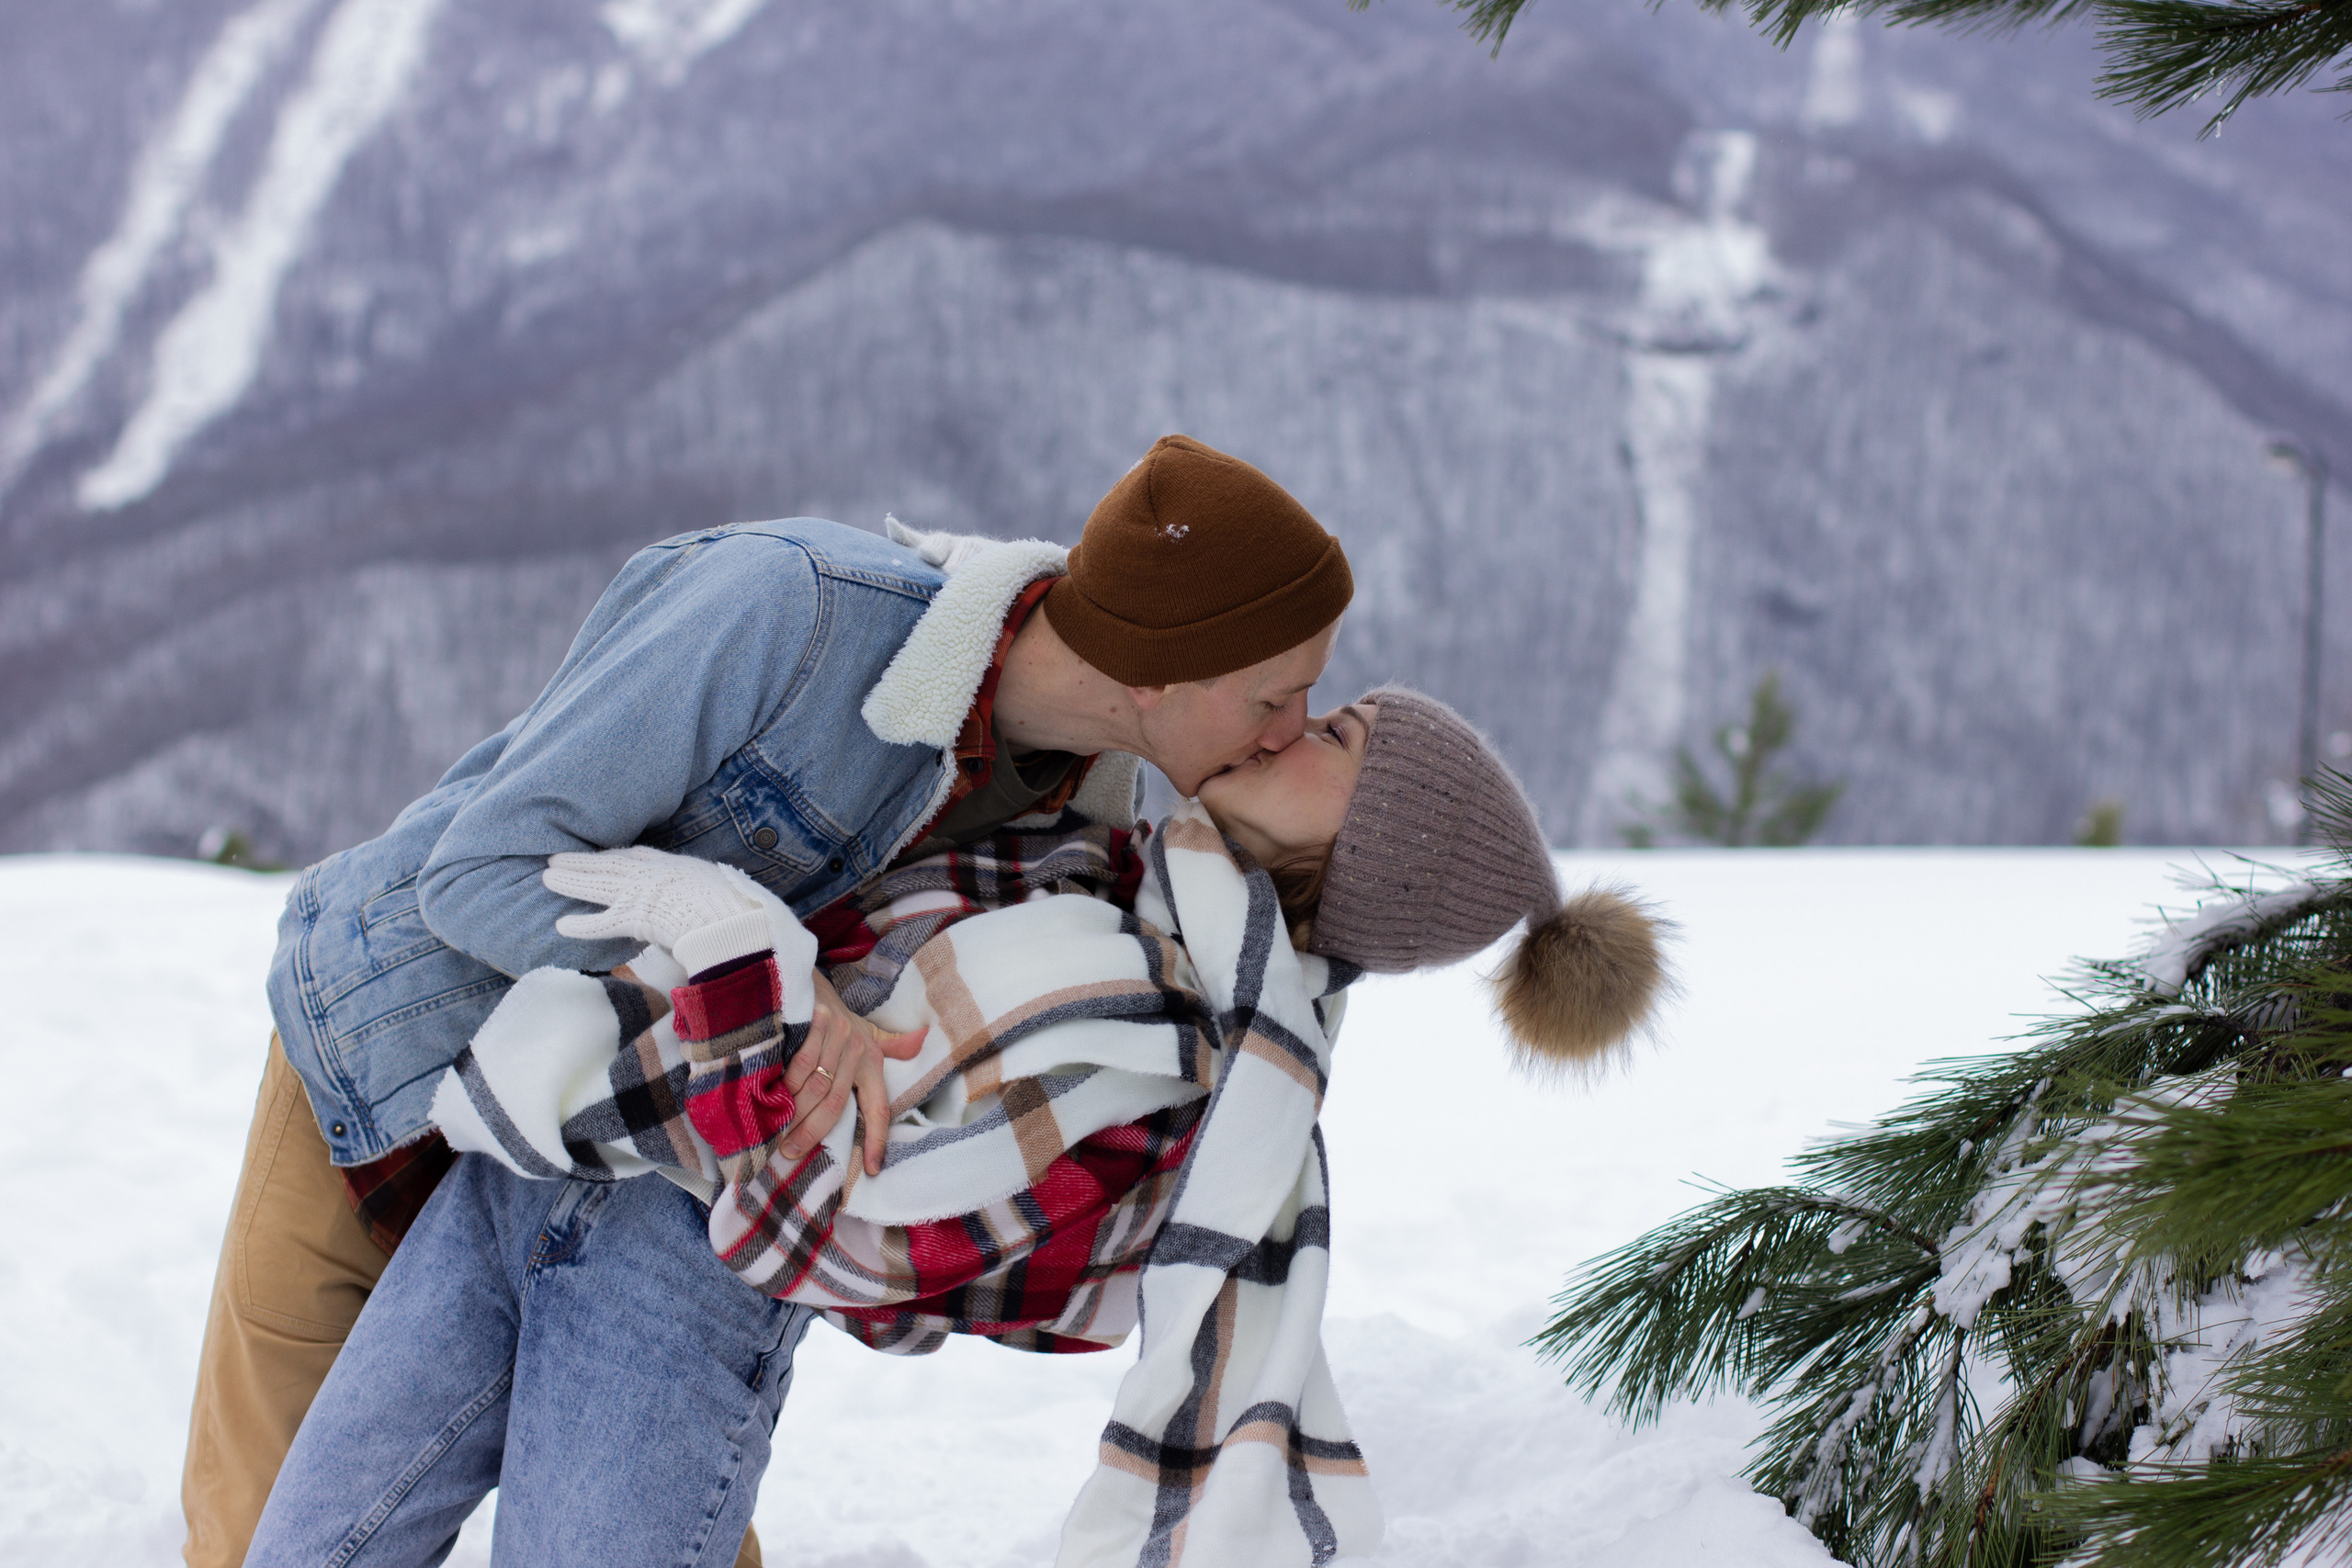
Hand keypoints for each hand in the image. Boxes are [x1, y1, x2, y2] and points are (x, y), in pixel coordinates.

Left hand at [544, 846, 784, 973]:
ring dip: (572, 880)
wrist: (736, 918)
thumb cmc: (741, 907)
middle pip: (611, 863)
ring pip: (599, 883)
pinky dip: (582, 923)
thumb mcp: (728, 889)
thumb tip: (723, 900)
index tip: (601, 853)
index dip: (617, 855)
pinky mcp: (638, 917)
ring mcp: (645, 893)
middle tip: (556, 857)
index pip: (640, 856)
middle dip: (583, 860)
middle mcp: (657, 874)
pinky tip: (561, 924)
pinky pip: (604, 921)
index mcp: (678, 866)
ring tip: (547, 875)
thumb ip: (715, 892)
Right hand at [774, 970, 927, 1175]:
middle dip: (813, 1132)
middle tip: (791, 1152)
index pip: (879, 1108)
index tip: (871, 1170)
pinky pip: (798, 1064)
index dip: (877, 1141)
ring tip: (776, 1135)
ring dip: (793, 1114)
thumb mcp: (868, 1033)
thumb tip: (921, 1041)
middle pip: (837, 1104)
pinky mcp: (814, 1024)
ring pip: (815, 1088)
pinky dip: (783, 1085)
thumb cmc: (839, 1017)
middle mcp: (859, 1050)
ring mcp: (837, 1036)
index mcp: (873, 1062)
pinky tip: (770, 1102)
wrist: (812, 981)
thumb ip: (892, 1046)